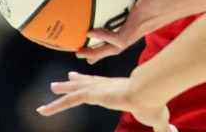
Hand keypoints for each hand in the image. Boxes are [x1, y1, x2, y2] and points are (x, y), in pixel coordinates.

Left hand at [38, 72, 171, 131]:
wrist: (148, 91)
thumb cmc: (153, 103)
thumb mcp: (158, 118)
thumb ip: (162, 127)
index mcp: (119, 89)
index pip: (104, 84)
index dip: (95, 82)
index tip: (89, 79)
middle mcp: (106, 85)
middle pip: (88, 82)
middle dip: (77, 81)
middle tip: (67, 78)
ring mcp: (98, 88)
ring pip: (75, 90)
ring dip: (62, 90)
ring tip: (52, 87)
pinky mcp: (92, 94)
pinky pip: (69, 101)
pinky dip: (55, 106)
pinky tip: (43, 111)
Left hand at [78, 0, 205, 64]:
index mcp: (140, 22)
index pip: (119, 39)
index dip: (104, 39)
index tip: (90, 32)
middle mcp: (141, 29)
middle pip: (116, 49)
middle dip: (97, 53)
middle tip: (78, 52)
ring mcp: (145, 28)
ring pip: (122, 44)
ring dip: (106, 49)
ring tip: (90, 51)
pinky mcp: (149, 25)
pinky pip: (129, 37)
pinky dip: (116, 39)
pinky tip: (111, 31)